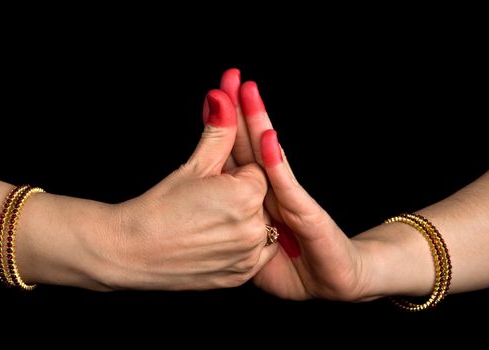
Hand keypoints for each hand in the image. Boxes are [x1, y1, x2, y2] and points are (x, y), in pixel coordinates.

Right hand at [89, 90, 276, 290]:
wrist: (131, 250)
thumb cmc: (159, 206)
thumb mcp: (194, 165)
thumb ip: (219, 131)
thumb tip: (224, 95)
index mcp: (246, 195)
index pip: (257, 171)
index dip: (232, 175)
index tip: (209, 183)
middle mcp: (254, 228)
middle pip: (258, 199)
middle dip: (238, 197)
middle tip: (203, 205)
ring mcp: (248, 256)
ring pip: (258, 226)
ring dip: (240, 221)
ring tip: (205, 223)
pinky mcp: (240, 276)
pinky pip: (253, 254)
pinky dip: (239, 246)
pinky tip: (212, 240)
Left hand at [217, 70, 372, 300]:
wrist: (334, 280)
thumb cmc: (292, 267)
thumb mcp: (251, 243)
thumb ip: (232, 221)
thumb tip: (206, 207)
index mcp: (254, 196)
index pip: (234, 154)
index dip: (225, 124)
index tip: (214, 94)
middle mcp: (271, 191)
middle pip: (250, 146)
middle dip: (242, 111)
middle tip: (232, 76)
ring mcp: (290, 200)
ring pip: (267, 158)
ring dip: (258, 123)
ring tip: (248, 92)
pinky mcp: (308, 215)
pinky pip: (287, 188)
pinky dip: (275, 164)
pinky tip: (267, 139)